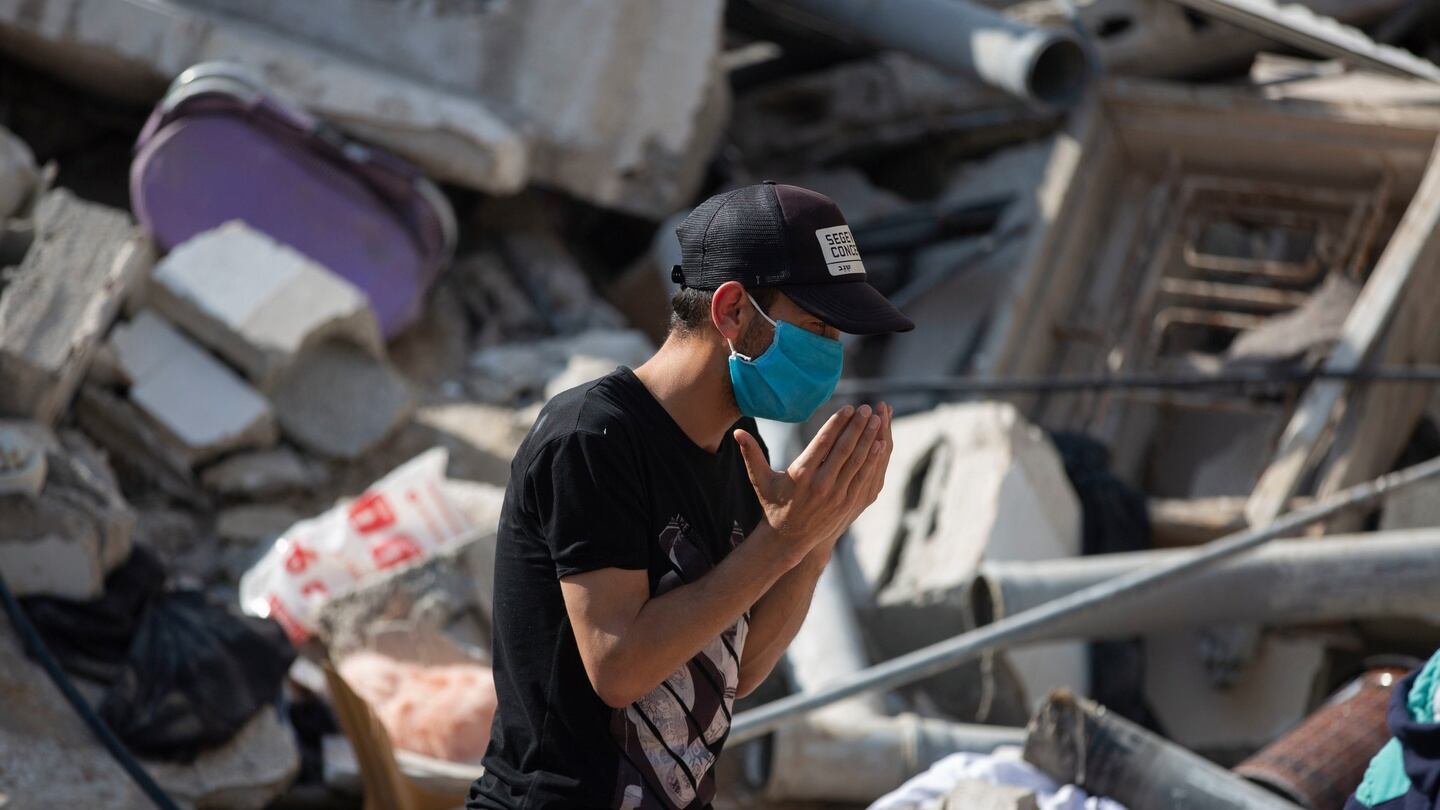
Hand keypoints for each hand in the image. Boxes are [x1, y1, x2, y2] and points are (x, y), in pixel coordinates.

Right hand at [734, 403, 893, 562]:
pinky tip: (881, 444)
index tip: (848, 408)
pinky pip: (863, 477)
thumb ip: (751, 454)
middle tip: (867, 409)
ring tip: (877, 420)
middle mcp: (821, 484)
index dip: (837, 424)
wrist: (787, 540)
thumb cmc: (773, 504)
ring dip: (869, 439)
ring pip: (857, 462)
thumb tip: (736, 432)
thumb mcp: (759, 480)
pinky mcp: (847, 503)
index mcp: (801, 474)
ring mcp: (836, 495)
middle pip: (844, 450)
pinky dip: (873, 460)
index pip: (823, 443)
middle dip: (857, 427)